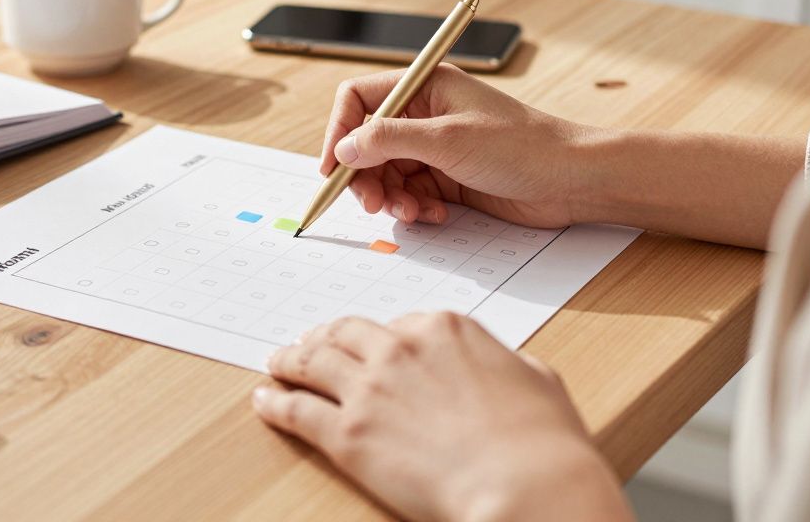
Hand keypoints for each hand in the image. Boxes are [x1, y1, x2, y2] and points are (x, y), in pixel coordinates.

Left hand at [253, 313, 632, 521]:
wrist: (527, 485)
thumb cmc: (545, 443)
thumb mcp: (536, 378)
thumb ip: (505, 362)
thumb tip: (501, 367)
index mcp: (446, 328)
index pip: (399, 324)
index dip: (381, 337)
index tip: (368, 344)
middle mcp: (401, 348)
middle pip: (346, 333)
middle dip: (324, 336)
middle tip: (309, 342)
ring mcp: (370, 389)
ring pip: (312, 361)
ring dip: (289, 359)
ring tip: (276, 362)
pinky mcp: (349, 434)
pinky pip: (297, 410)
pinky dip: (275, 402)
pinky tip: (264, 400)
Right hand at [321, 65, 596, 227]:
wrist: (572, 181)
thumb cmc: (521, 146)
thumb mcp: (448, 139)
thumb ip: (388, 141)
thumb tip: (343, 149)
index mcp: (425, 86)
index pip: (359, 100)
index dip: (339, 132)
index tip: (333, 168)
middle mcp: (425, 114)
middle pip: (367, 143)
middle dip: (365, 175)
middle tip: (372, 203)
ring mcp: (436, 147)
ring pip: (386, 173)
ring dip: (392, 197)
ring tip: (413, 212)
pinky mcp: (448, 178)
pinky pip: (410, 193)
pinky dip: (414, 208)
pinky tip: (437, 215)